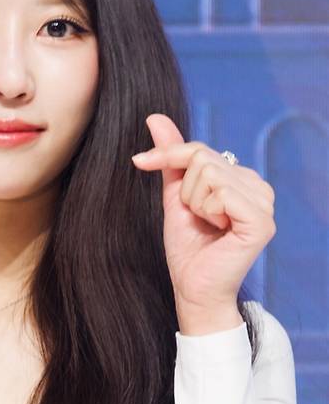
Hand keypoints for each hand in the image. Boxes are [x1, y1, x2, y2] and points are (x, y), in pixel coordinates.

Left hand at [131, 114, 275, 333]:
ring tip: (207, 225)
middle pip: (202, 158)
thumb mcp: (174, 195)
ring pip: (210, 173)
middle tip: (195, 217)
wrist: (192, 286)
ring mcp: (264, 203)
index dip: (167, 155)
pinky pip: (221, 192)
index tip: (138, 161)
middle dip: (185, 190)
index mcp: (241, 179)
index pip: (199, 149)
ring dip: (195, 202)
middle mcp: (258, 186)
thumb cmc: (187, 246)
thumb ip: (170, 158)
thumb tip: (154, 117)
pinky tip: (218, 230)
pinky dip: (207, 211)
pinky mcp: (261, 221)